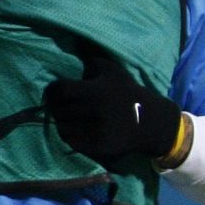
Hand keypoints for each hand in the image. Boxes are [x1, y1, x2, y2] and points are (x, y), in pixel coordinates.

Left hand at [44, 51, 181, 162]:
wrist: (152, 121)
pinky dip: (70, 136)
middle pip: (58, 110)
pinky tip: (77, 131)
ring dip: (63, 123)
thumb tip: (68, 59)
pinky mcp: (99, 146)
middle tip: (61, 107)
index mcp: (96, 90)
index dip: (53, 91)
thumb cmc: (128, 92)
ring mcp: (97, 130)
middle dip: (57, 108)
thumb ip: (91, 63)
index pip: (60, 90)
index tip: (56, 93)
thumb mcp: (114, 70)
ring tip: (69, 119)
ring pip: (62, 127)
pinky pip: (71, 142)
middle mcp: (95, 111)